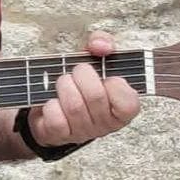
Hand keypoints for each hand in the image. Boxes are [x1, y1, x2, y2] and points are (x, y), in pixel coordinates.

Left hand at [27, 30, 139, 146]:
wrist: (51, 102)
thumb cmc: (80, 81)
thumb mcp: (95, 58)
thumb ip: (104, 44)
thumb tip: (101, 45)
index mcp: (122, 108)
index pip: (128, 103)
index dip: (115, 85)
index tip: (106, 76)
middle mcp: (105, 124)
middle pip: (95, 97)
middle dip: (81, 75)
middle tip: (76, 72)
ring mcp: (83, 132)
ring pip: (74, 106)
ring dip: (64, 86)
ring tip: (63, 83)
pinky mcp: (60, 136)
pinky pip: (55, 118)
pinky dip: (50, 104)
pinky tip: (53, 101)